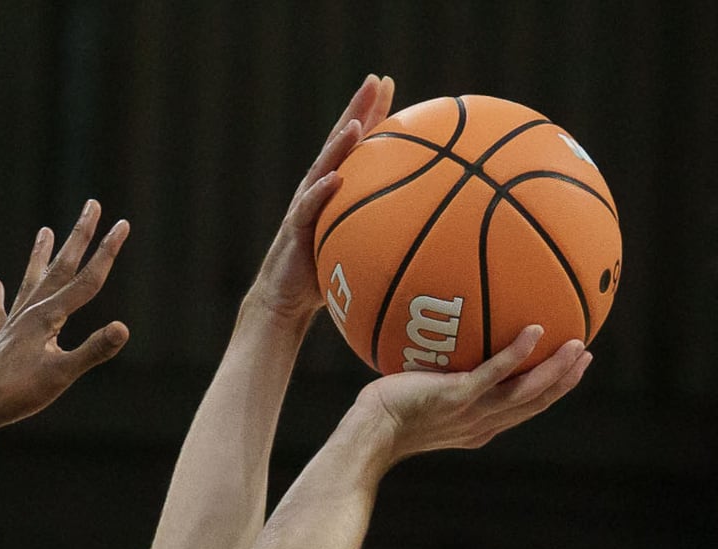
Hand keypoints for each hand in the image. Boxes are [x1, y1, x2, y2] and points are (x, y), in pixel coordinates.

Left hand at [0, 204, 133, 433]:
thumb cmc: (18, 395)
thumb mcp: (62, 375)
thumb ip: (93, 350)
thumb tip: (123, 328)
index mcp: (48, 316)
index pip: (87, 279)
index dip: (108, 251)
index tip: (123, 224)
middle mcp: (29, 313)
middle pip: (60, 268)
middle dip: (79, 236)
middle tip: (91, 205)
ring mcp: (11, 325)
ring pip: (30, 282)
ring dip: (40, 256)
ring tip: (44, 230)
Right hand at [250, 76, 393, 328]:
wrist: (286, 298)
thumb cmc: (325, 272)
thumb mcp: (362, 245)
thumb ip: (386, 228)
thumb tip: (431, 226)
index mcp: (336, 185)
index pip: (357, 141)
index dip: (372, 111)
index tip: (388, 82)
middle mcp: (320, 186)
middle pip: (340, 140)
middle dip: (357, 108)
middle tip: (374, 81)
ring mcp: (306, 204)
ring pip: (323, 166)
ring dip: (339, 145)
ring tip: (356, 123)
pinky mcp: (295, 228)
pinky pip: (308, 207)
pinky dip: (321, 192)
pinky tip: (334, 178)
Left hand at [350, 326, 591, 462]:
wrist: (368, 435)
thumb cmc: (387, 415)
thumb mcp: (424, 400)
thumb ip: (443, 383)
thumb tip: (444, 354)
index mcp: (480, 427)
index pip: (524, 409)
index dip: (551, 390)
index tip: (571, 369)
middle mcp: (481, 424)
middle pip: (535, 403)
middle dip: (563, 381)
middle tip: (585, 355)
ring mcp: (471, 412)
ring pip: (525, 394)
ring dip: (554, 371)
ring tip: (576, 346)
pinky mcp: (456, 398)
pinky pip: (493, 375)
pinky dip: (516, 355)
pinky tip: (534, 332)